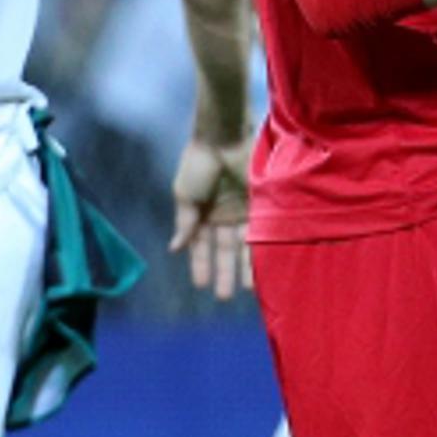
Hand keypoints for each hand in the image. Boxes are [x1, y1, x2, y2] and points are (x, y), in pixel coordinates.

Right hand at [170, 133, 253, 299]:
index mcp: (202, 214)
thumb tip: (175, 250)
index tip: (200, 285)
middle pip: (224, 251)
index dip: (201, 265)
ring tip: (243, 291)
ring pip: (243, 247)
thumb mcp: (185, 196)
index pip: (200, 246)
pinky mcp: (260, 207)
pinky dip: (258, 251)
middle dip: (223, 273)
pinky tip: (259, 269)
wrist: (223, 139)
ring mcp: (243, 213)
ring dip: (243, 269)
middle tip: (223, 298)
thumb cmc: (199, 164)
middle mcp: (224, 216)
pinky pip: (260, 234)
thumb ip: (184, 224)